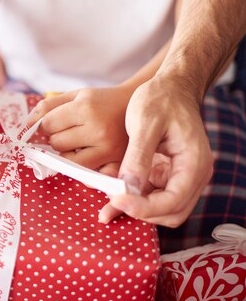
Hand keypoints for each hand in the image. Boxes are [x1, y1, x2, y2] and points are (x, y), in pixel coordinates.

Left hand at [25, 86, 132, 173]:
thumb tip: (25, 126)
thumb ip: (48, 106)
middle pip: (56, 143)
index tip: (54, 122)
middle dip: (57, 137)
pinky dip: (79, 164)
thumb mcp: (76, 95)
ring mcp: (107, 148)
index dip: (45, 124)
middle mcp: (97, 129)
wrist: (137, 108)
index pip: (48, 124)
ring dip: (67, 152)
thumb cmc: (101, 102)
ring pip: (67, 160)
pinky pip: (83, 172)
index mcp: (86, 107)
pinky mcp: (115, 162)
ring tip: (79, 141)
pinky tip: (87, 152)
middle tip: (71, 130)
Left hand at [99, 74, 212, 226]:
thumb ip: (138, 156)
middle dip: (139, 211)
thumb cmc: (161, 99)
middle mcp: (193, 176)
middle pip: (170, 212)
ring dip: (134, 207)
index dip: (144, 207)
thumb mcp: (145, 123)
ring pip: (160, 209)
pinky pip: (151, 196)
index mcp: (194, 163)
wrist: (169, 87)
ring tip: (106, 194)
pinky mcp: (167, 175)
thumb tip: (127, 188)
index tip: (116, 200)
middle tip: (108, 203)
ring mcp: (181, 177)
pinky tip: (111, 186)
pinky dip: (133, 196)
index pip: (173, 201)